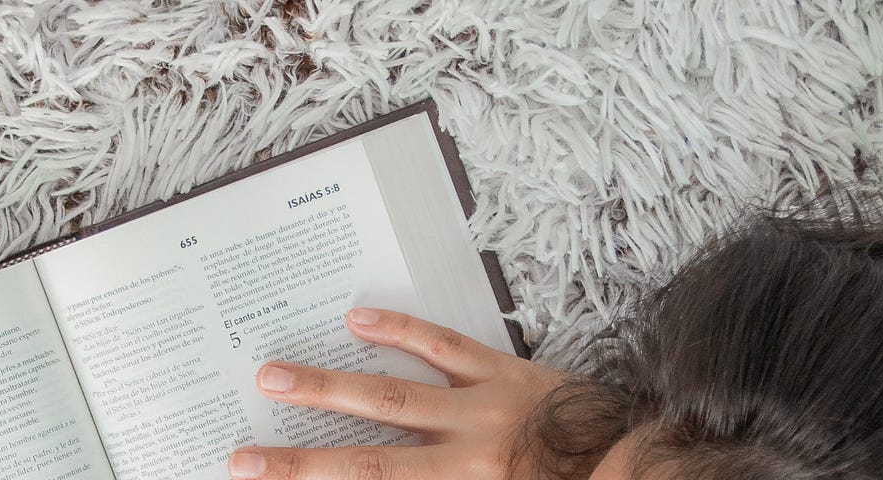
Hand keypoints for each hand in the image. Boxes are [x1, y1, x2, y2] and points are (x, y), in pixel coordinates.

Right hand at [227, 308, 567, 479]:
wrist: (636, 466)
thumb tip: (381, 477)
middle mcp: (462, 455)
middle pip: (366, 460)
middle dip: (302, 460)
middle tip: (246, 454)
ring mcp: (478, 409)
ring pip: (391, 396)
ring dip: (328, 386)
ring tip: (274, 372)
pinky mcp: (500, 373)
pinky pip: (443, 346)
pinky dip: (401, 329)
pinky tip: (358, 318)